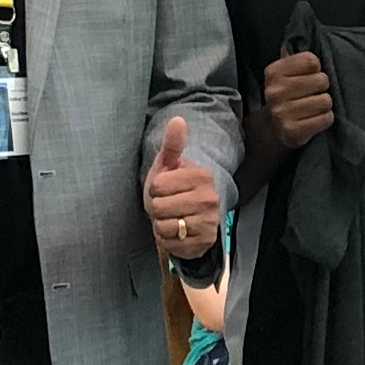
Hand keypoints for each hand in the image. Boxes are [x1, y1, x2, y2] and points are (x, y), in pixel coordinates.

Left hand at [144, 116, 220, 262]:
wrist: (192, 215)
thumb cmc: (176, 188)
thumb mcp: (169, 166)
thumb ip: (172, 145)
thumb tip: (177, 120)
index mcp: (202, 176)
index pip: (157, 185)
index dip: (155, 188)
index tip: (165, 189)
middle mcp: (209, 199)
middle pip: (159, 207)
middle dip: (157, 208)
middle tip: (167, 206)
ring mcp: (209, 222)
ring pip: (164, 227)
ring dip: (162, 225)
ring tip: (172, 219)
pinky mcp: (205, 243)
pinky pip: (171, 244)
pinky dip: (169, 241)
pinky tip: (177, 233)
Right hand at [260, 49, 334, 147]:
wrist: (273, 128)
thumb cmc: (287, 94)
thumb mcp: (285, 72)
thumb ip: (294, 55)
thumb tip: (301, 33)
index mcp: (273, 72)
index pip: (311, 60)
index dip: (315, 69)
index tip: (308, 76)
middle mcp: (275, 92)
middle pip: (322, 80)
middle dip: (322, 88)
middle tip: (312, 94)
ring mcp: (282, 113)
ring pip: (325, 101)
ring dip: (324, 105)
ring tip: (314, 107)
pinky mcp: (293, 132)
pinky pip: (326, 119)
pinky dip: (325, 119)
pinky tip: (315, 118)